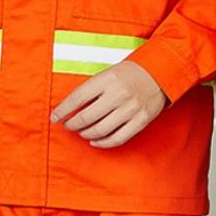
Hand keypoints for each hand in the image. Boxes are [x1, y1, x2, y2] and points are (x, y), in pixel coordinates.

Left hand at [50, 60, 166, 148]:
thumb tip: (71, 108)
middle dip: (72, 124)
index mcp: (108, 79)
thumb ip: (92, 89)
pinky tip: (94, 140)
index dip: (63, 110)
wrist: (160, 73)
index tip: (55, 117)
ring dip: (85, 133)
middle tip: (68, 125)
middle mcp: (119, 94)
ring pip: (99, 130)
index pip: (77, 98)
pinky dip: (102, 143)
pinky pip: (117, 138)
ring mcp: (130, 109)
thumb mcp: (109, 73)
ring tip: (81, 131)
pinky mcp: (140, 121)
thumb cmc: (130, 73)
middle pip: (86, 117)